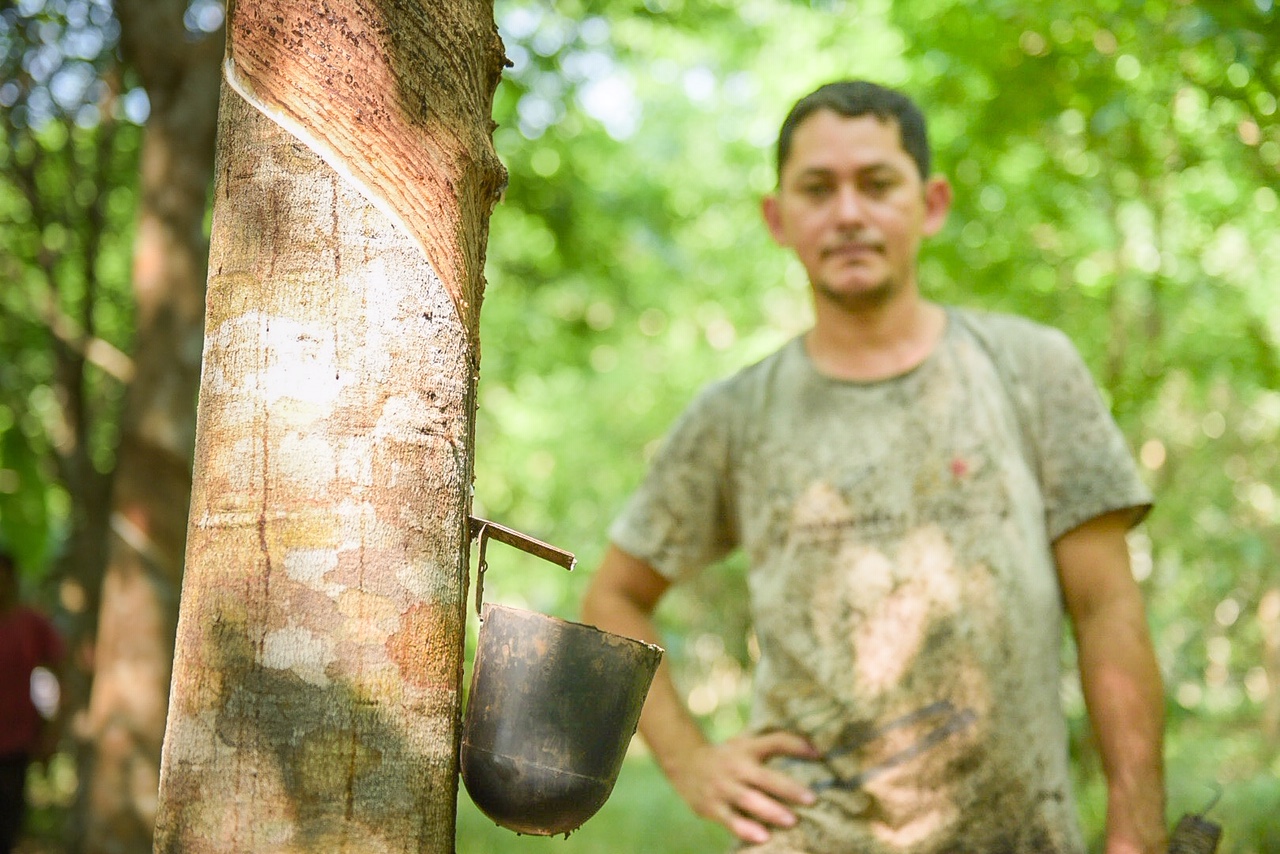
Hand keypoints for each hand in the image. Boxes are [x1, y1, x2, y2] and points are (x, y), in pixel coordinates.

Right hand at [666, 731, 819, 844]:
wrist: (684, 762)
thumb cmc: (728, 755)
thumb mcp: (746, 743)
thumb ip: (776, 744)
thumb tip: (816, 750)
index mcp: (747, 749)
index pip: (774, 742)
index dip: (795, 745)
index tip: (819, 754)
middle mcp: (736, 767)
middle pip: (764, 777)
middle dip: (788, 789)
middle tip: (811, 799)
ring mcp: (723, 788)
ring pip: (748, 800)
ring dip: (770, 811)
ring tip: (791, 821)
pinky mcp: (712, 807)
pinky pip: (730, 820)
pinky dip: (745, 829)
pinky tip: (762, 837)